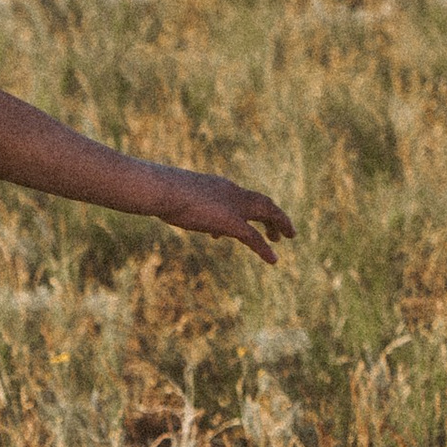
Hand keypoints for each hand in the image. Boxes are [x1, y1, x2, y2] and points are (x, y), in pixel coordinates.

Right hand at [159, 169, 295, 263]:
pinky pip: (254, 237)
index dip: (251, 206)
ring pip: (266, 213)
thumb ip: (179, 203)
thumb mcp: (174, 197)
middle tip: (282, 229)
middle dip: (274, 214)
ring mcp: (233, 207)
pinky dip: (265, 249)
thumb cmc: (160, 191)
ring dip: (278, 225)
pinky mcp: (231, 223)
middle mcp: (232, 193)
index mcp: (219, 186)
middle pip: (262, 201)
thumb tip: (166, 207)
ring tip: (286, 237)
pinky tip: (273, 260)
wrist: (162, 189)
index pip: (241, 196)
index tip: (254, 218)